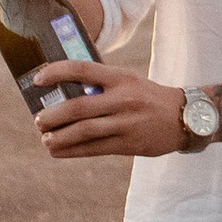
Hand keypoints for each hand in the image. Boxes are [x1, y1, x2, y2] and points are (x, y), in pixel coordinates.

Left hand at [28, 61, 188, 159]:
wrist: (184, 118)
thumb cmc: (148, 97)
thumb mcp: (129, 82)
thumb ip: (102, 85)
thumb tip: (63, 94)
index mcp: (121, 78)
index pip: (82, 69)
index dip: (56, 73)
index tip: (37, 80)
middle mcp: (123, 99)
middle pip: (79, 106)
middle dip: (53, 115)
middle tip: (38, 121)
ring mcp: (126, 123)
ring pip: (84, 131)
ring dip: (59, 137)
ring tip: (45, 139)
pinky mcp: (128, 144)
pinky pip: (94, 148)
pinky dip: (72, 151)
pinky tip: (58, 151)